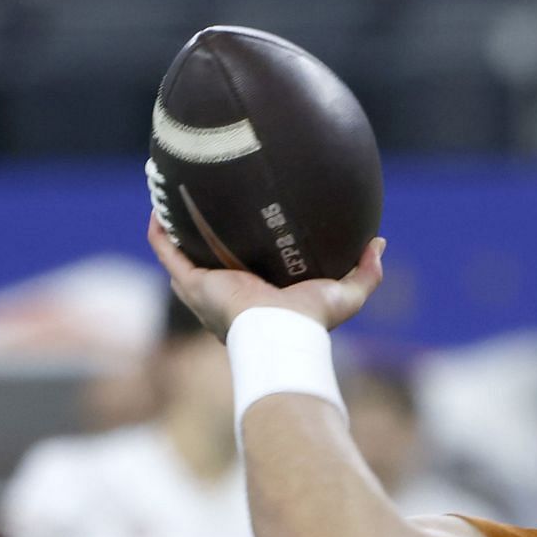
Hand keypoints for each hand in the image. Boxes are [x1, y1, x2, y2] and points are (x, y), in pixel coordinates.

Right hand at [147, 214, 385, 339]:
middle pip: (209, 262)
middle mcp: (228, 293)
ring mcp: (206, 288)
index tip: (249, 223)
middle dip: (202, 239)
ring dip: (173, 232)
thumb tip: (379, 243)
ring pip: (181, 257)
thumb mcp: (346, 295)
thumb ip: (365, 273)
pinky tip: (158, 209)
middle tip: (203, 208)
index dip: (244, 249)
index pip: (248, 269)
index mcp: (259, 295)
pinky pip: (167, 253)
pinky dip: (159, 233)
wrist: (281, 334)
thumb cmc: (311, 320)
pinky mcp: (194, 283)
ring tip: (171, 203)